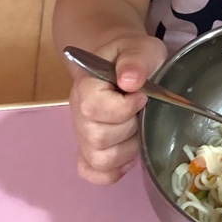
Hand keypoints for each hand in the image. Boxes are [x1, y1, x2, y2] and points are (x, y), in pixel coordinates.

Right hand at [67, 33, 166, 183]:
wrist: (122, 64)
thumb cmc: (132, 58)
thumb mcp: (141, 49)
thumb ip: (135, 60)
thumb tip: (130, 81)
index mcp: (86, 85)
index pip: (93, 107)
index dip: (124, 107)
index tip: (142, 96)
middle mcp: (78, 113)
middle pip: (97, 138)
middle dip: (129, 129)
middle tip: (141, 113)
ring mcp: (82, 134)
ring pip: (98, 160)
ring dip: (127, 151)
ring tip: (137, 132)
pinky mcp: (89, 150)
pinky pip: (93, 173)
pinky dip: (114, 170)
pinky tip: (128, 154)